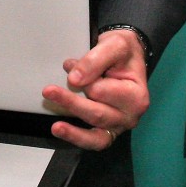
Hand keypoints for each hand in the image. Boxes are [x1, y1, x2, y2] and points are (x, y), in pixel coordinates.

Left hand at [42, 28, 149, 150]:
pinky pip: (93, 141)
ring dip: (73, 131)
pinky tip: (60, 131)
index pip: (102, 92)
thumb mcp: (114, 45)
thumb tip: (74, 80)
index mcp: (136, 96)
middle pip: (97, 114)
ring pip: (95, 136)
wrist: (127, 56)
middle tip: (48, 90)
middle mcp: (130, 116)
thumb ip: (95, 60)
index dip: (84, 79)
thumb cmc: (124, 51)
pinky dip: (77, 138)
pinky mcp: (107, 131)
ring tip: (56, 127)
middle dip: (71, 102)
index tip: (71, 63)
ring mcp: (118, 125)